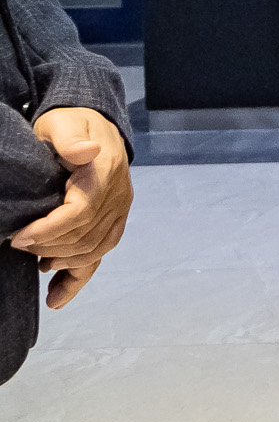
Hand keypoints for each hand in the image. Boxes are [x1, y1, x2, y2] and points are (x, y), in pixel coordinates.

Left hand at [14, 107, 132, 307]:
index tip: (17, 238)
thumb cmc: (70, 124)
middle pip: (85, 237)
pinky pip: (100, 255)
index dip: (48, 231)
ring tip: (36, 264)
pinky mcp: (114, 221)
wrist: (93, 125)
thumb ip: (71, 139)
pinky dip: (78, 279)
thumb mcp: (63, 124)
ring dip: (63, 264)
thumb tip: (86, 153)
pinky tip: (55, 297)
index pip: (80, 213)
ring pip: (94, 250)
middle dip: (49, 248)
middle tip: (18, 246)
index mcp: (105, 173)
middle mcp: (118, 195)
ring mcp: (119, 210)